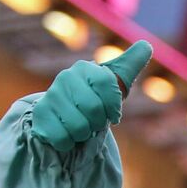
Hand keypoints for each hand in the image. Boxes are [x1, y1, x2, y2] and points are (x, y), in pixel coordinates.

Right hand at [30, 41, 152, 151]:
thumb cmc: (94, 101)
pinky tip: (65, 132)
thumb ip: (129, 66)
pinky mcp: (40, 116)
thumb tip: (146, 45)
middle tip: (93, 119)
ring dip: (84, 134)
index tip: (112, 112)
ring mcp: (51, 96)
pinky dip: (69, 142)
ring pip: (79, 127)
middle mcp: (66, 78)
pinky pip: (63, 138)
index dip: (114, 106)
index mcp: (86, 69)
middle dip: (98, 122)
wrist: (63, 117)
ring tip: (79, 125)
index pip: (108, 86)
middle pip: (94, 109)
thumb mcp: (115, 85)